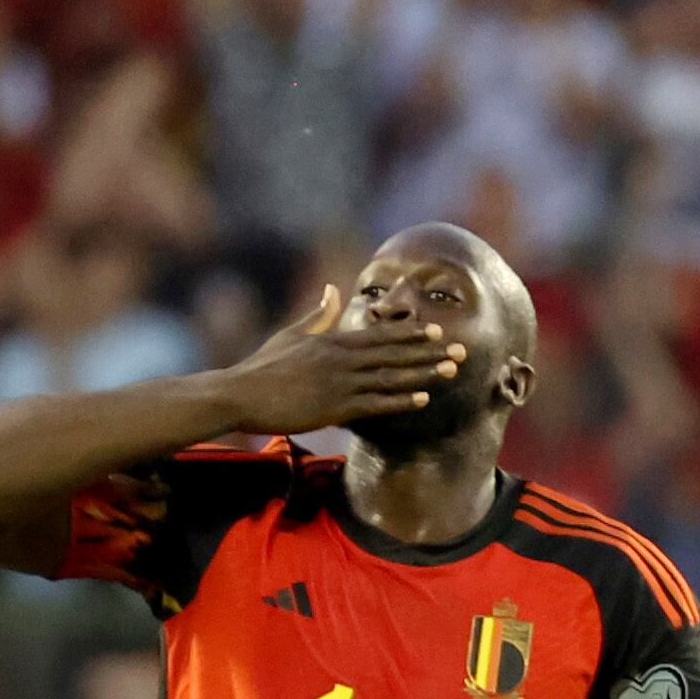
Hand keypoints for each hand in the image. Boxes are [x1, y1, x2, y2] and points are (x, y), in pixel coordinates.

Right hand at [219, 284, 466, 437]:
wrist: (239, 394)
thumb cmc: (261, 368)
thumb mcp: (291, 335)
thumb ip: (317, 315)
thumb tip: (334, 290)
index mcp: (332, 340)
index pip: (380, 334)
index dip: (410, 333)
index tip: (436, 331)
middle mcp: (341, 359)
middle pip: (394, 353)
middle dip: (429, 351)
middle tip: (460, 349)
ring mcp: (339, 383)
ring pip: (391, 377)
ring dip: (423, 373)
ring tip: (451, 371)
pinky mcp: (332, 408)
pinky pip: (375, 404)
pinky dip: (400, 401)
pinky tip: (422, 399)